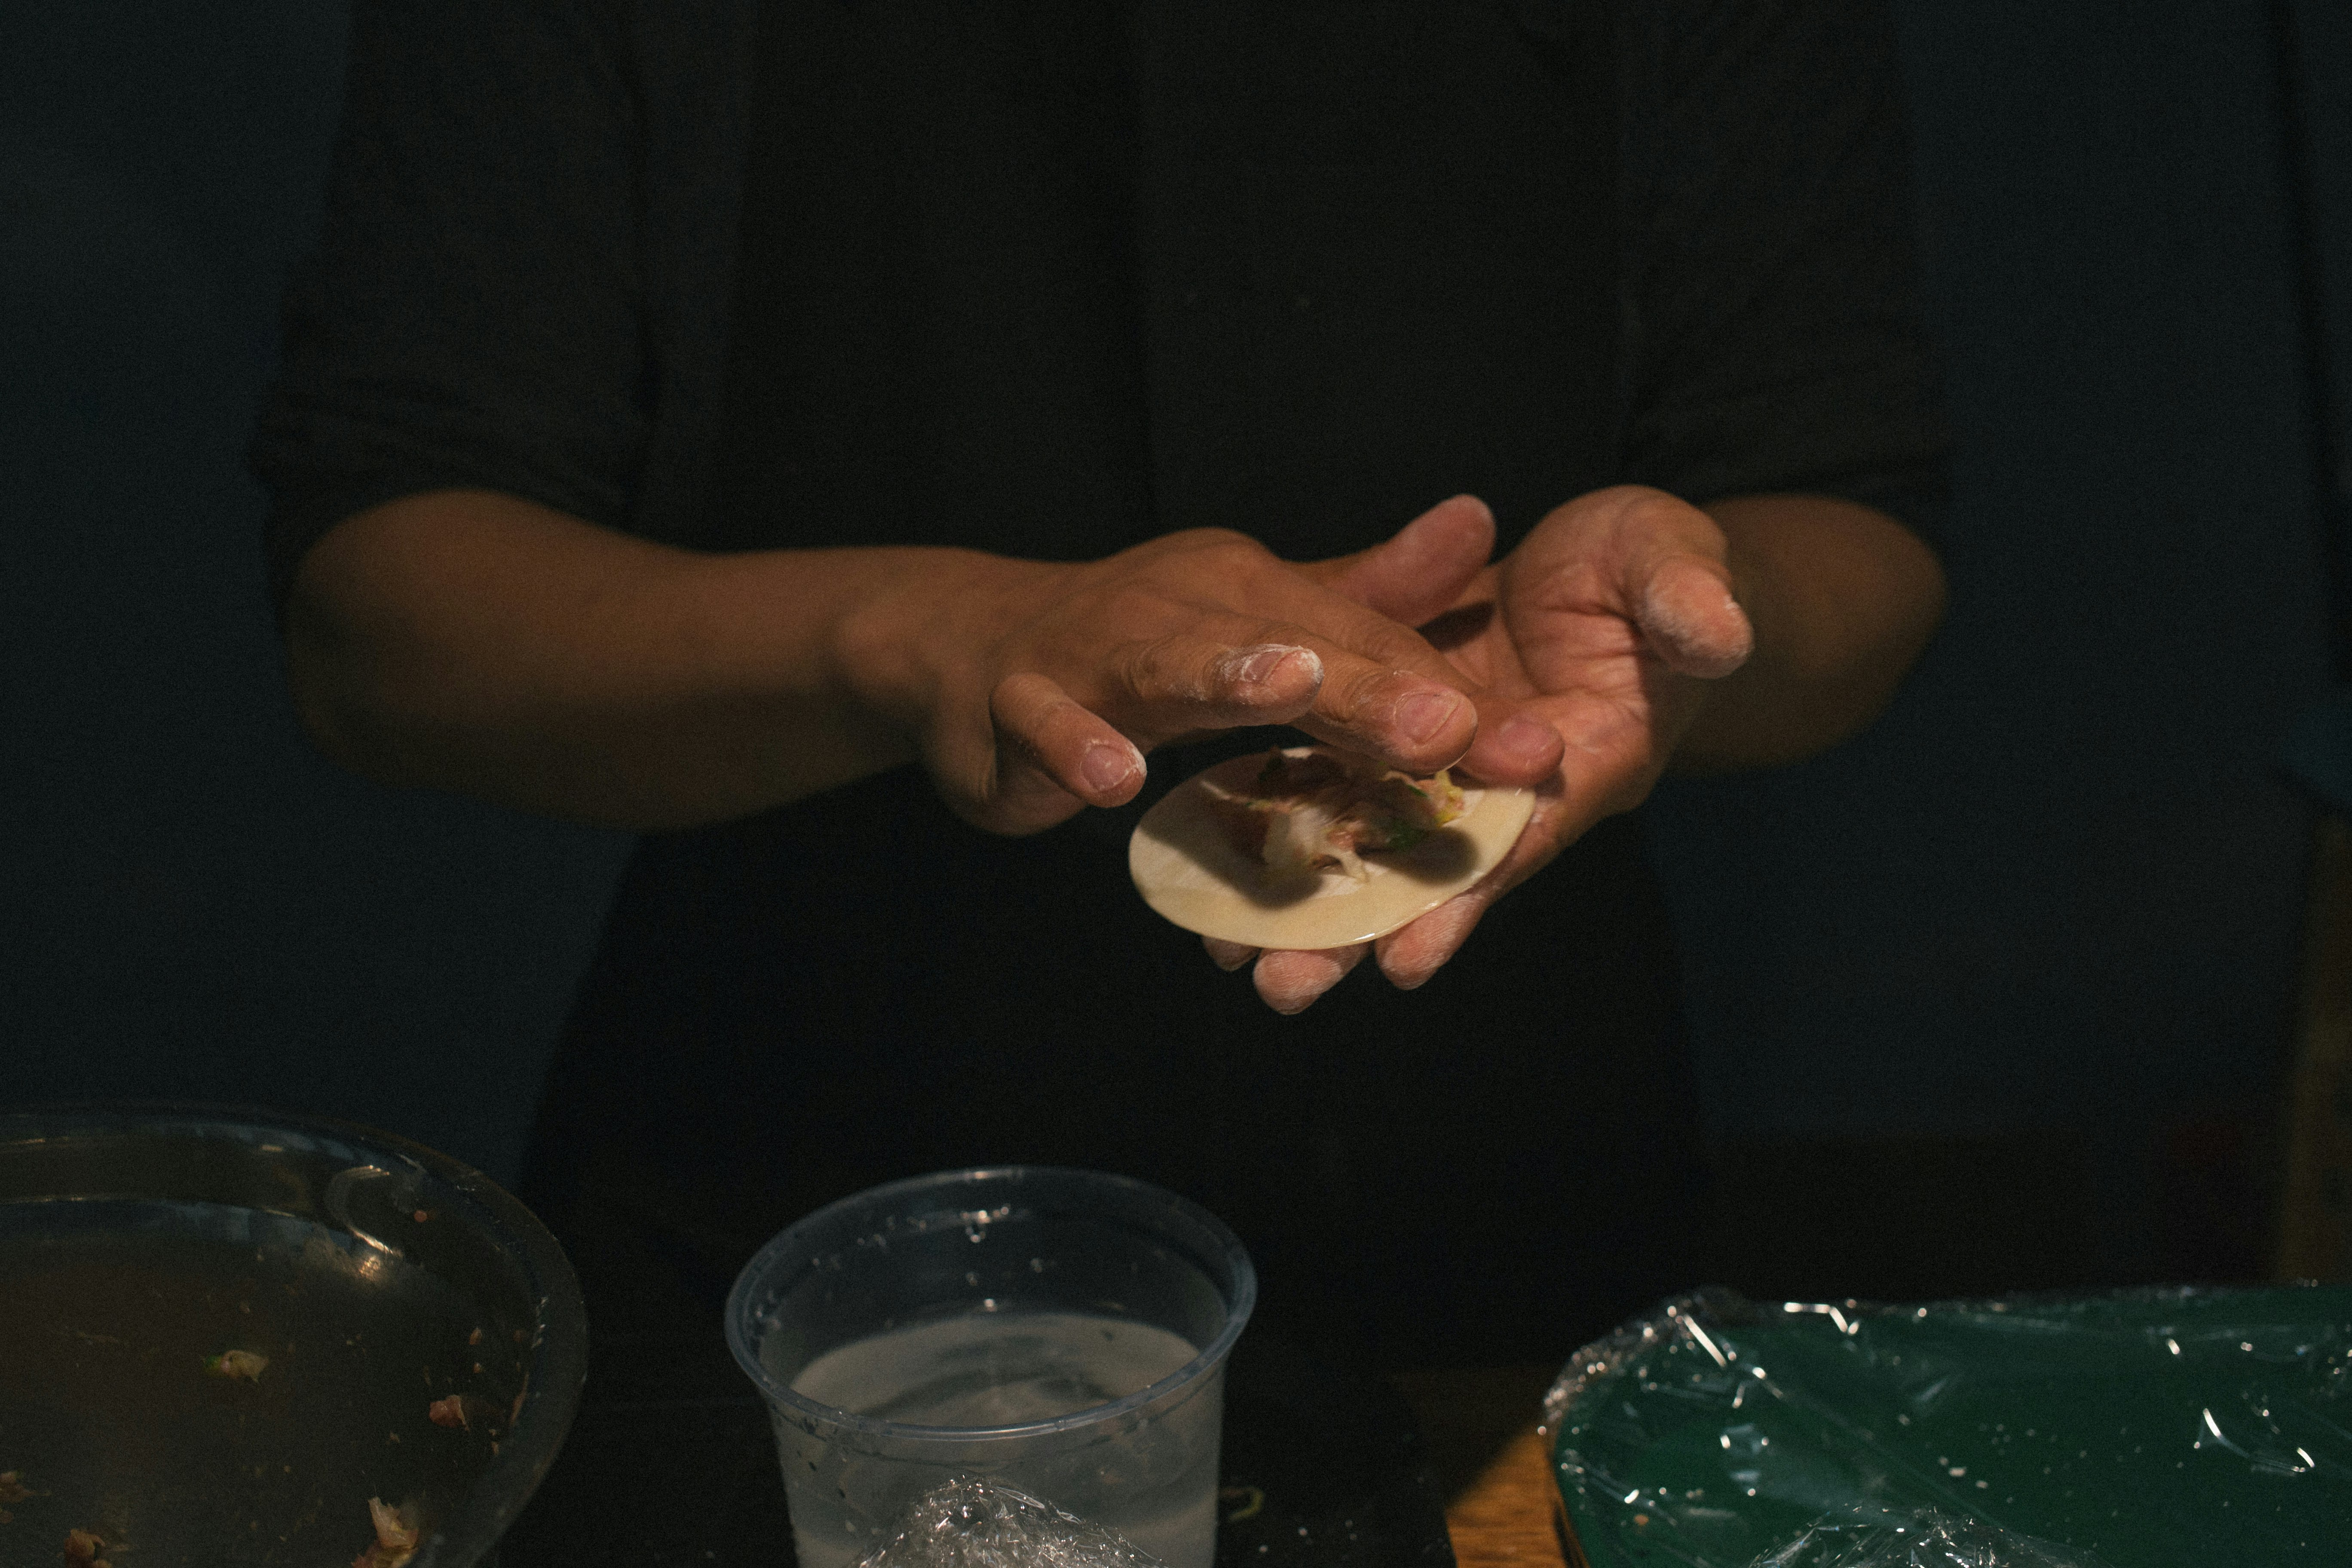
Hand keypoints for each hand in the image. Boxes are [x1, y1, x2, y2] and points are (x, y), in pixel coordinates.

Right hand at [850, 508, 1568, 836]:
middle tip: (1446, 729)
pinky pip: (1047, 723)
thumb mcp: (1259, 618)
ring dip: (1226, 673)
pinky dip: (1079, 746)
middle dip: (1366, 687)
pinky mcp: (1016, 705)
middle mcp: (1180, 607)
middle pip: (1284, 646)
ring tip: (1290, 688)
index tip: (1533, 752)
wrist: (966, 648)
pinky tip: (1116, 780)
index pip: (1360, 646)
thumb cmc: (1138, 646)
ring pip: (1164, 661)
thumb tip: (1478, 520)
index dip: (1443, 698)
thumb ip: (1366, 595)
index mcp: (1248, 593)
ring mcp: (1092, 652)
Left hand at [1210, 487, 1753, 1010]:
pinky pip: (1339, 783)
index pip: (1527, 835)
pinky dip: (1284, 822)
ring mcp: (1455, 769)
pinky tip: (1217, 867)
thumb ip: (1691, 600)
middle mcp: (1515, 785)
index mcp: (1589, 754)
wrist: (1610, 563)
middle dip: (1366, 927)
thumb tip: (1719, 632)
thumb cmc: (1654, 563)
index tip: (1407, 958)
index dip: (1471, 892)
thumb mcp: (1675, 559)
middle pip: (1440, 868)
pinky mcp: (1404, 736)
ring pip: (1377, 840)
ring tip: (1232, 957)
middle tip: (1286, 989)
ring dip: (1310, 898)